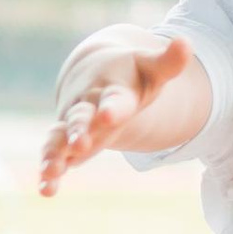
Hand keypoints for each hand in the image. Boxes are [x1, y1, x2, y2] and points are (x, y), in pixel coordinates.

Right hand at [39, 30, 193, 193]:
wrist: (96, 70)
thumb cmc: (131, 74)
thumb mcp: (151, 69)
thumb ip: (169, 62)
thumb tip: (187, 43)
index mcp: (112, 88)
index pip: (114, 98)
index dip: (113, 107)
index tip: (109, 115)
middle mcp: (88, 104)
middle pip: (80, 117)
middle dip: (79, 130)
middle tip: (80, 144)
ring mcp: (72, 122)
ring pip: (59, 137)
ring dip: (54, 154)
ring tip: (51, 171)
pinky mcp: (64, 139)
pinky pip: (52, 153)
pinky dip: (49, 173)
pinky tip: (45, 191)